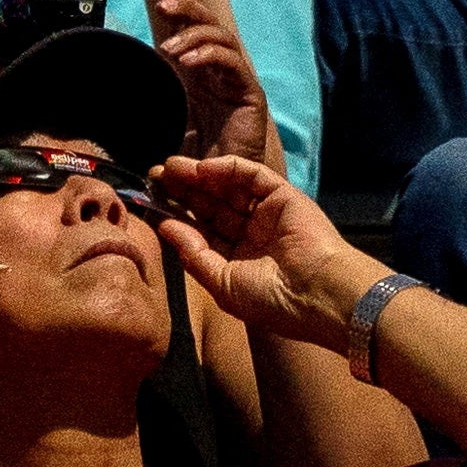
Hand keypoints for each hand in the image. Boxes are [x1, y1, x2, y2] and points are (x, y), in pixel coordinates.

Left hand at [148, 156, 369, 340]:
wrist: (315, 293)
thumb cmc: (270, 299)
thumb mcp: (221, 283)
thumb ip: (193, 253)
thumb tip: (166, 226)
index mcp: (237, 258)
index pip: (202, 230)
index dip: (177, 215)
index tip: (151, 202)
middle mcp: (252, 232)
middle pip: (212, 205)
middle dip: (184, 191)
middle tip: (156, 175)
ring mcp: (268, 212)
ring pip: (228, 187)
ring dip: (200, 175)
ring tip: (171, 167)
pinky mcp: (283, 194)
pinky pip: (252, 175)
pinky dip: (228, 168)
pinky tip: (202, 167)